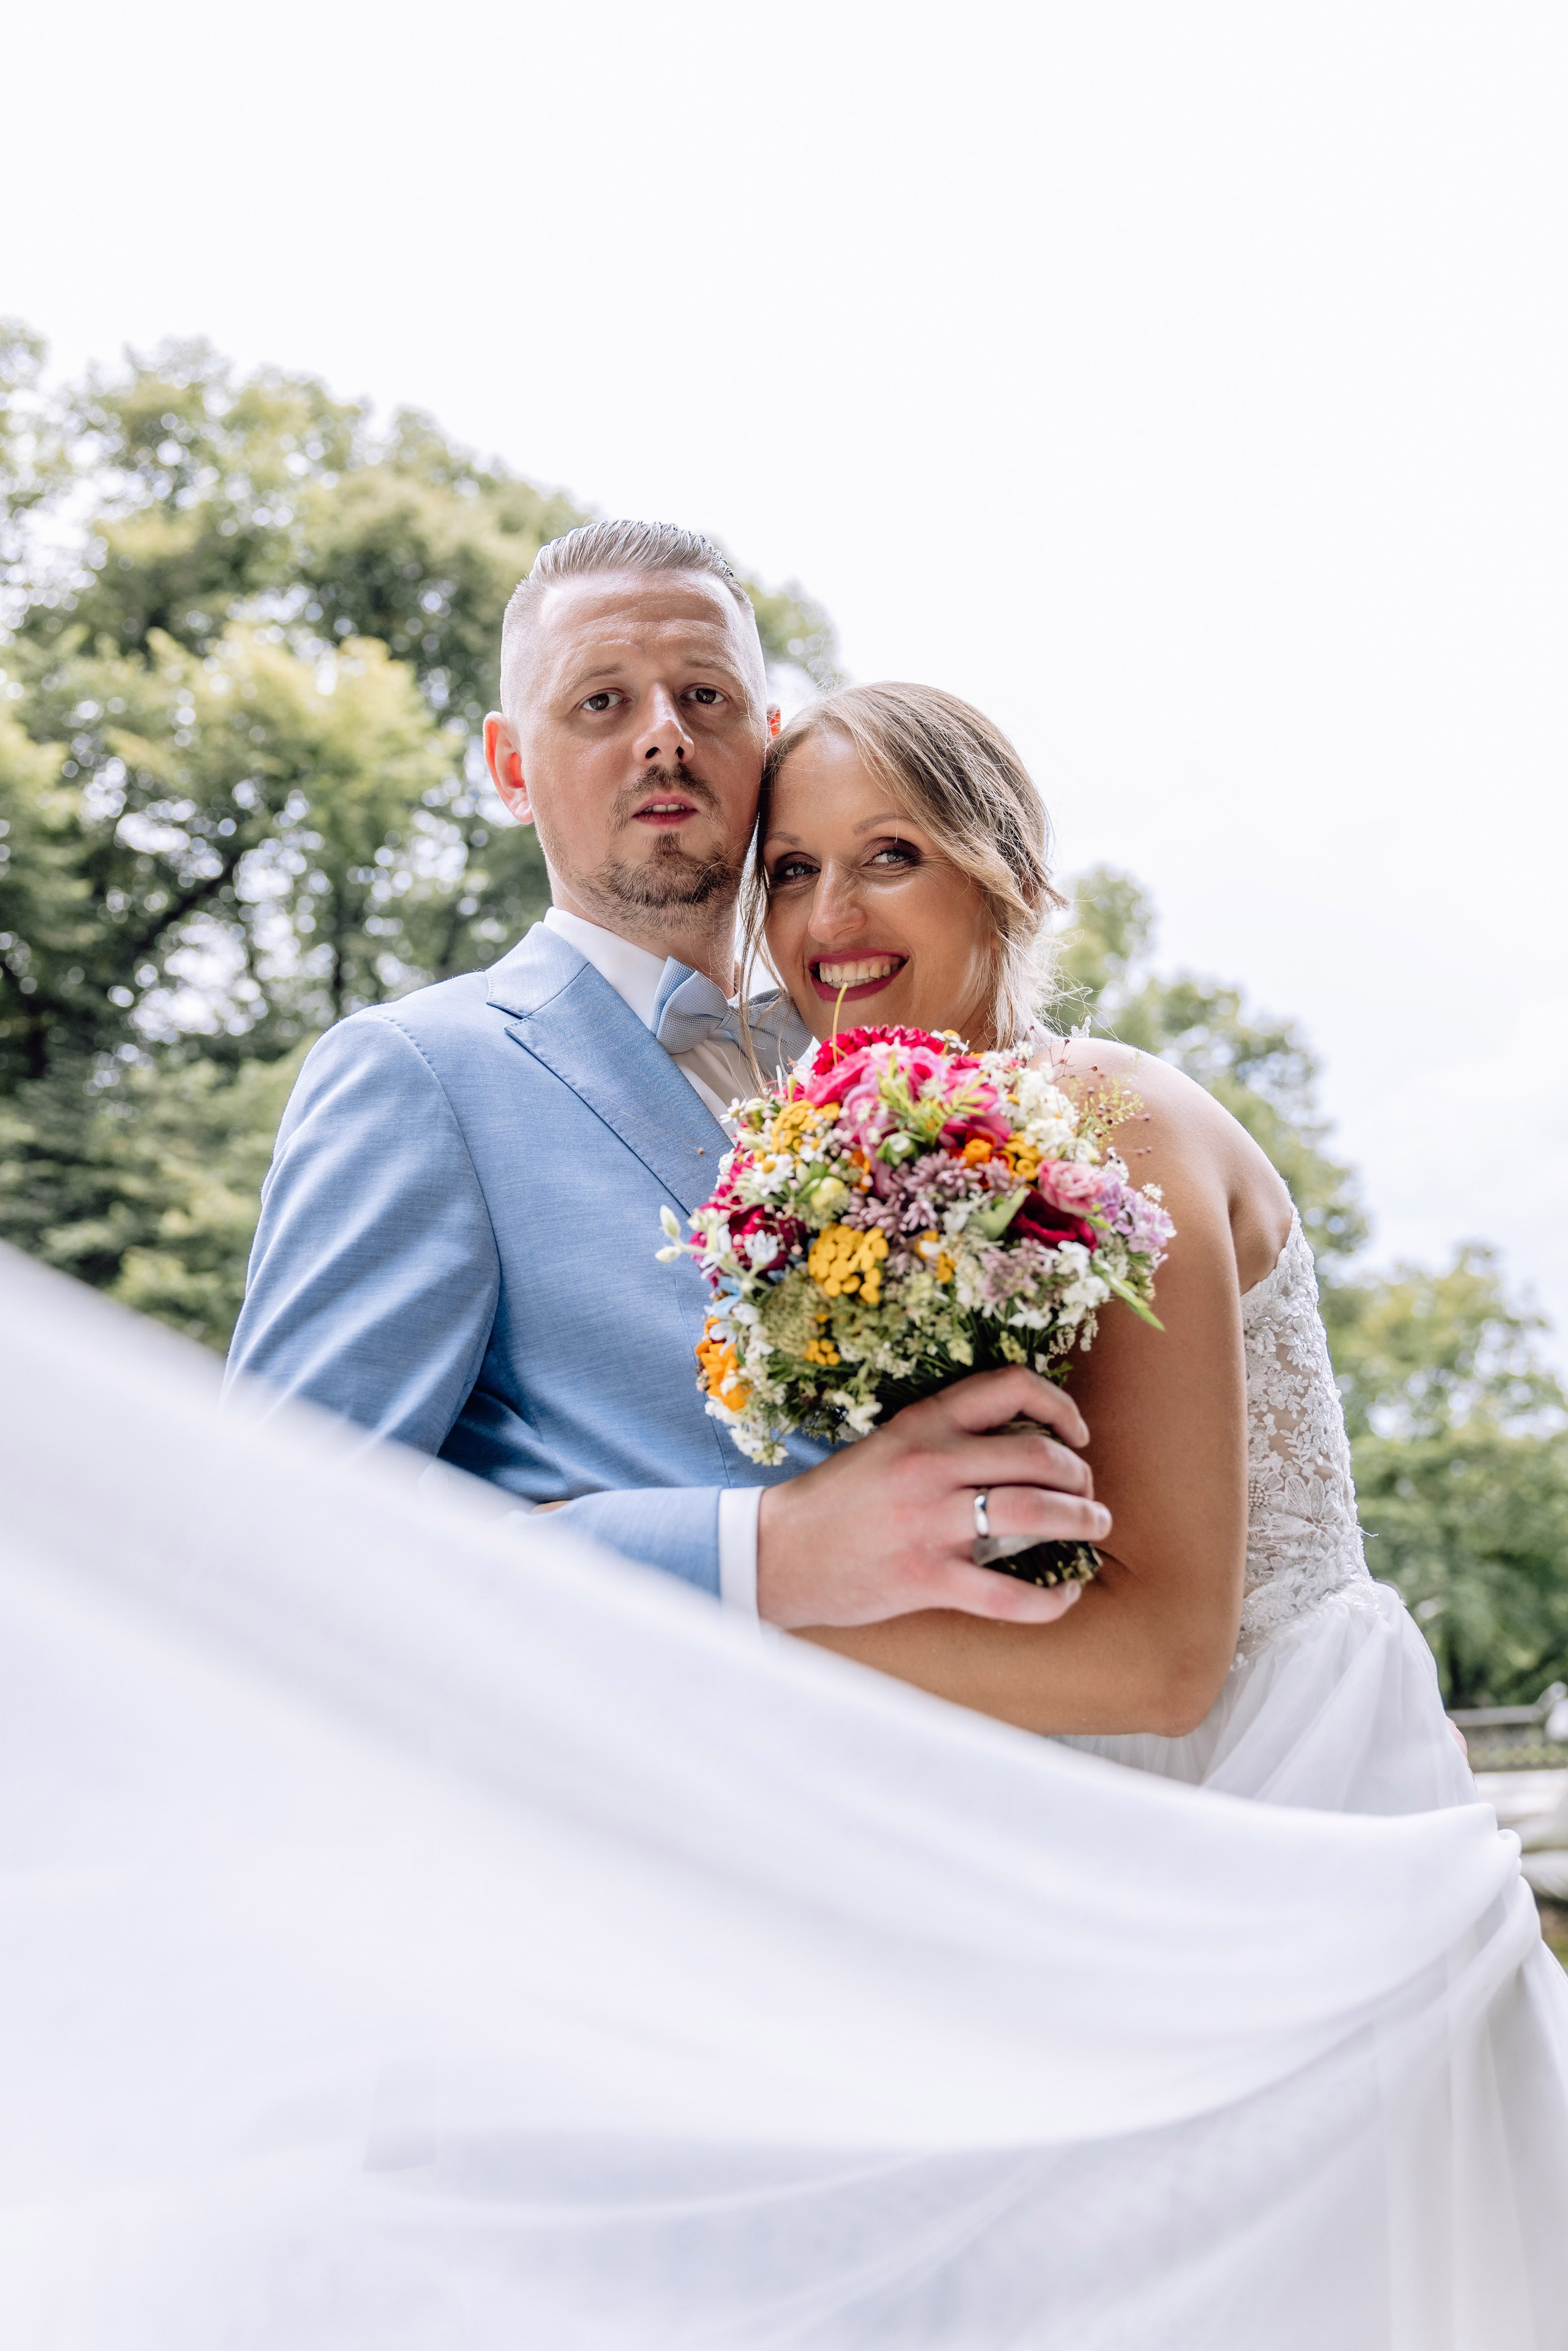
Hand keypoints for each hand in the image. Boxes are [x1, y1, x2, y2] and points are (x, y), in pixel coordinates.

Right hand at [756, 1367, 1109, 1629]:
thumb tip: (1020, 1447)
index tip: (1077, 1434)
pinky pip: (1007, 1594)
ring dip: (1082, 1522)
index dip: (1061, 1406)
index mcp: (922, 1423)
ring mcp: (929, 1522)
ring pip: (1035, 1513)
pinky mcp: (926, 1578)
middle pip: (1039, 1455)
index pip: (1010, 1386)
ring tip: (1096, 1530)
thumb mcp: (888, 1446)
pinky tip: (1063, 1597)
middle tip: (1090, 1496)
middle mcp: (931, 1464)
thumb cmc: (837, 1501)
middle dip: (1081, 1476)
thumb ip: (945, 1440)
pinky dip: (1048, 1600)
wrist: (777, 1553)